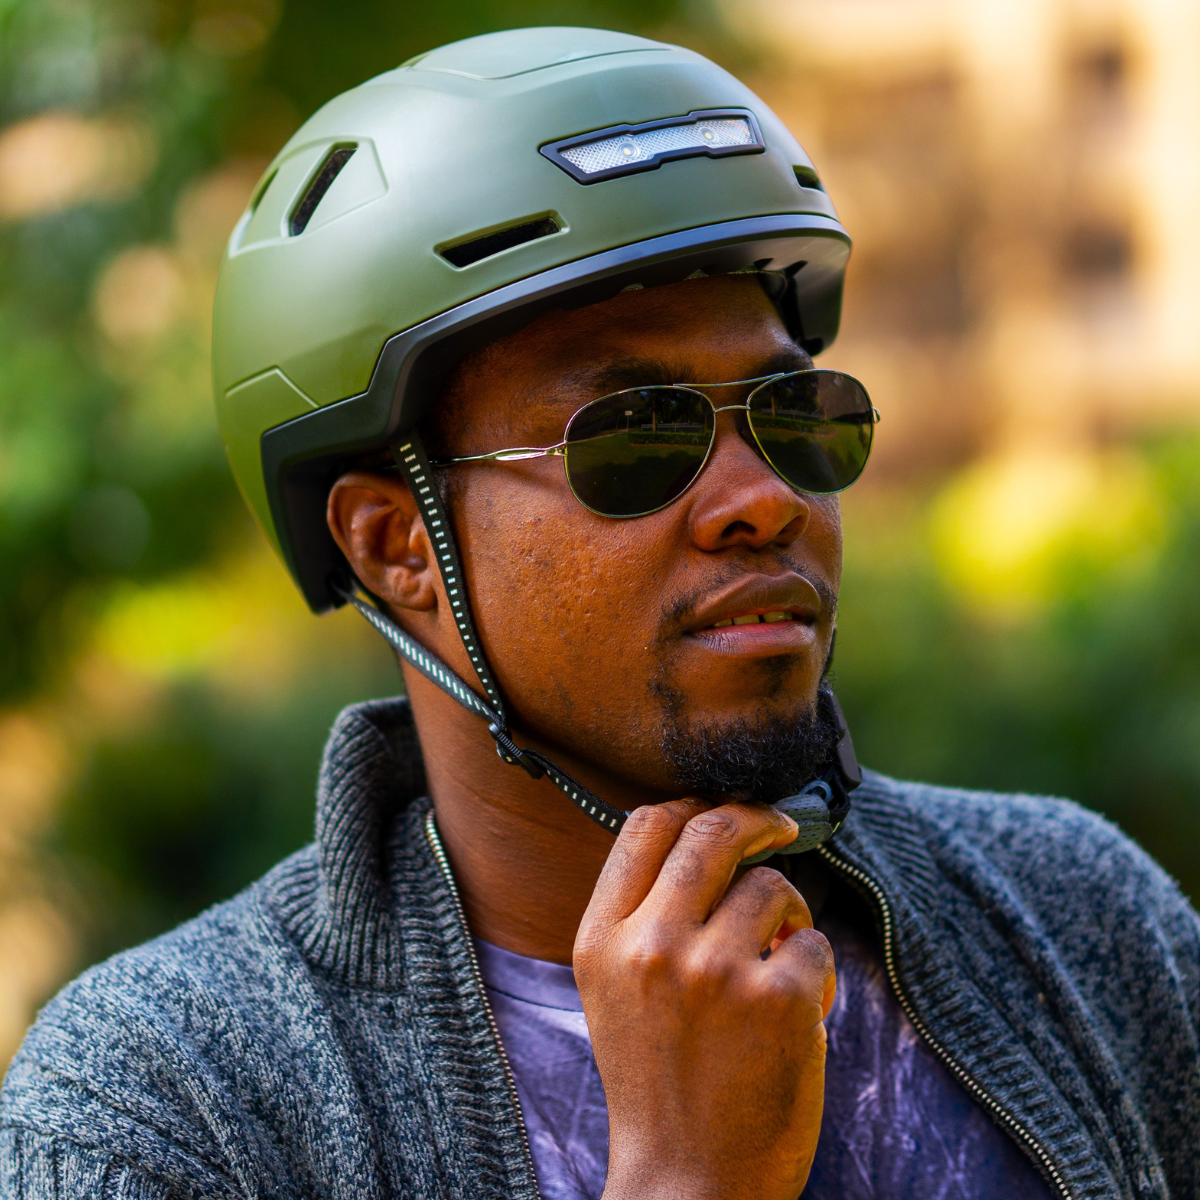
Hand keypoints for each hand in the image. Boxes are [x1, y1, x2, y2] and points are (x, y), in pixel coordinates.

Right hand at [574, 800, 835, 1199]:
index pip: (645, 825)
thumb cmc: (658, 1083)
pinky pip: (814, 944)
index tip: (727, 813)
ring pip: (773, 888)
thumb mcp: (616, 989)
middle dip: (758, 818)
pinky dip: (817, 971)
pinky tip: (800, 1013)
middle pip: (713, 832)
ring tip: (780, 963)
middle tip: (782, 827)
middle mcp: (652, 945)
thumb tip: (706, 835)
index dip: (695, 806)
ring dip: (788, 916)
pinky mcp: (778, 1002)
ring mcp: (715, 971)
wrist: (687, 1186)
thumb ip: (643, 915)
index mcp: (602, 940)